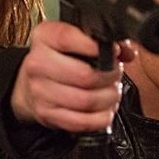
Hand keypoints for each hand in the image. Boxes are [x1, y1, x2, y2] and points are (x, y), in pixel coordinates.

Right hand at [9, 21, 134, 132]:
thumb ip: (104, 40)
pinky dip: (101, 118)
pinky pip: (82, 122)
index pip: (68, 38)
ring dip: (108, 98)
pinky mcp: (47, 114)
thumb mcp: (75, 39)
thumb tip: (127, 52)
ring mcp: (40, 91)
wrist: (31, 83)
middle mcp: (38, 63)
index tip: (113, 51)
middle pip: (84, 75)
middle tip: (115, 75)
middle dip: (110, 77)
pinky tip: (105, 110)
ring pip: (86, 100)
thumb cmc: (61, 59)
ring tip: (112, 92)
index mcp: (44, 37)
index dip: (97, 47)